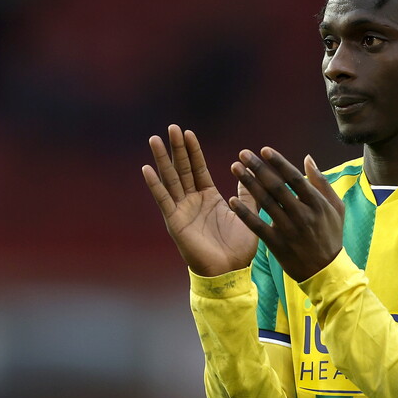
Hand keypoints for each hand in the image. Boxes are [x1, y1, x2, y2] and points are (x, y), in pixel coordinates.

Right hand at [142, 125, 257, 275]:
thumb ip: (248, 193)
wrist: (230, 271)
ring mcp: (182, 210)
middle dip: (176, 149)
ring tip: (155, 140)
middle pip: (182, 169)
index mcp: (209, 198)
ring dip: (162, 160)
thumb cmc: (239, 248)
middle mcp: (192, 201)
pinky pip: (164, 200)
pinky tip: (147, 169)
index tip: (188, 132)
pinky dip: (155, 185)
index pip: (198, 168)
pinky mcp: (175, 222)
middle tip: (171, 127)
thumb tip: (249, 172)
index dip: (193, 151)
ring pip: (170, 180)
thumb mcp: (248, 214)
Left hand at [228, 147, 344, 282]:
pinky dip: (245, 213)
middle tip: (243, 154)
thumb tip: (307, 159)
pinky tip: (232, 200)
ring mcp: (289, 230)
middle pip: (277, 187)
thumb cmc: (331, 235)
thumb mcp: (336, 208)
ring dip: (248, 184)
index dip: (279, 163)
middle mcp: (303, 215)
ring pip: (265, 203)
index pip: (295, 178)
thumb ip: (321, 182)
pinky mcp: (277, 244)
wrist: (325, 271)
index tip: (264, 150)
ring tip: (235, 168)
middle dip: (259, 168)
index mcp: (317, 204)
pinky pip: (258, 226)